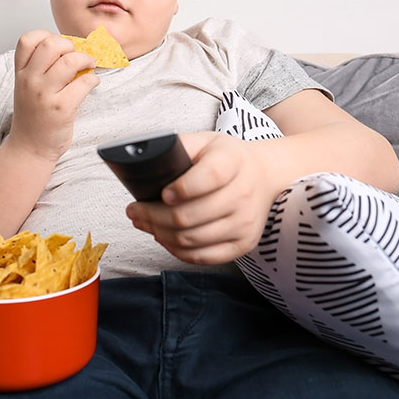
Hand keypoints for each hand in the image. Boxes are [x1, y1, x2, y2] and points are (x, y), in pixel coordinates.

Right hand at [8, 29, 97, 161]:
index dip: (46, 35)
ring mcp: (45, 94)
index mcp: (20, 73)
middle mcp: (30, 81)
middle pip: (51, 44)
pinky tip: (91, 84)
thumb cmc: (33, 117)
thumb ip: (40, 68)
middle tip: (76, 54)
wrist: (29, 148)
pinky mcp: (62, 108)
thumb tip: (71, 48)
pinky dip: (93, 80)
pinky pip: (84, 82)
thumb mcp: (27, 88)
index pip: (28, 39)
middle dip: (70, 45)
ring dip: (86, 59)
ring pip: (70, 61)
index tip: (58, 46)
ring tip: (88, 66)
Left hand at [124, 132, 276, 264]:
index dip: (182, 188)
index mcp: (233, 162)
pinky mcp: (243, 244)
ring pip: (192, 239)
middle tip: (134, 211)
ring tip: (143, 223)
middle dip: (153, 216)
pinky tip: (163, 238)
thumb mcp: (206, 141)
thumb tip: (143, 158)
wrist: (265, 176)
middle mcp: (243, 194)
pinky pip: (203, 256)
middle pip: (190, 215)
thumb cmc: (227, 159)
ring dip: (159, 233)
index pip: (209, 177)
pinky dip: (177, 250)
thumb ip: (178, 146)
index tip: (162, 193)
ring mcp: (245, 223)